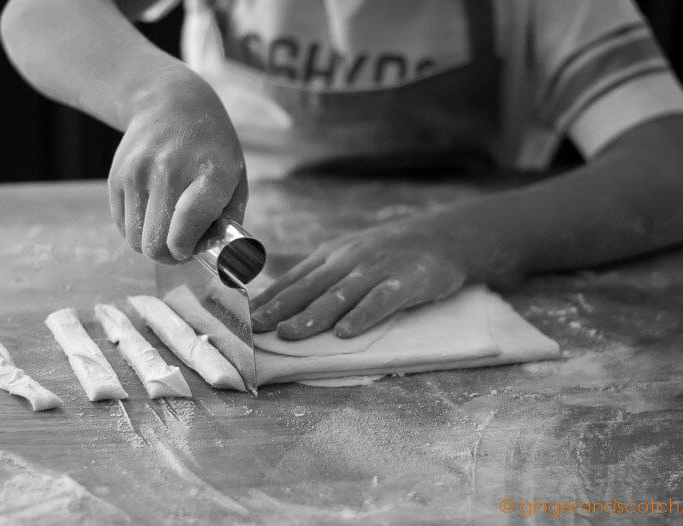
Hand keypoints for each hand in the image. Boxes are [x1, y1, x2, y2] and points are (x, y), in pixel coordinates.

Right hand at [108, 74, 246, 262]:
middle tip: (181, 244)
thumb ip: (229, 219)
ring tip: (168, 225)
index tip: (191, 247)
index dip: (185, 250)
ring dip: (151, 242)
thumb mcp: (236, 176)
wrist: (170, 101)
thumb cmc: (212, 146)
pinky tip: (153, 210)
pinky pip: (122, 226)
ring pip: (135, 241)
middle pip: (154, 245)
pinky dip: (137, 228)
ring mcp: (137, 174)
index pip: (183, 231)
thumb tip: (214, 255)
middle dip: (169, 254)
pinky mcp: (116, 176)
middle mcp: (168, 173)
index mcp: (208, 175)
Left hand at [250, 215, 469, 339]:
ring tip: (290, 334)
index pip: (292, 280)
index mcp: (330, 256)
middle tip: (254, 329)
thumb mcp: (347, 253)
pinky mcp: (407, 281)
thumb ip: (314, 272)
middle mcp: (349, 260)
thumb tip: (273, 283)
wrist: (443, 235)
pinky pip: (382, 300)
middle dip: (279, 309)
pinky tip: (346, 332)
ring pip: (341, 294)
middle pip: (310, 287)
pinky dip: (363, 315)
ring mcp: (377, 269)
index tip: (240, 319)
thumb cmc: (388, 250)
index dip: (267, 300)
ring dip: (314, 315)